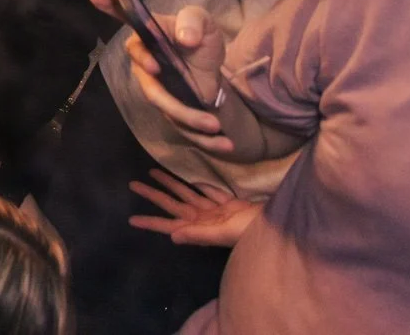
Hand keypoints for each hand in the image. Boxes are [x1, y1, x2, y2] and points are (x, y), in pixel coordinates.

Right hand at [90, 0, 232, 152]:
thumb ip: (194, 22)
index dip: (110, 6)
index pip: (125, 19)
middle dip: (166, 98)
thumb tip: (184, 38)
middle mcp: (145, 63)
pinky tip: (226, 145)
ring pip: (167, 109)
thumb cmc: (201, 41)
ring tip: (215, 126)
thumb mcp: (205, 24)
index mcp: (149, 35)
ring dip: (191, 120)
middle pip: (149, 86)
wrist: (214, 71)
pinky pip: (183, 127)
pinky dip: (205, 139)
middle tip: (191, 103)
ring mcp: (156, 89)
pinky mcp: (171, 111)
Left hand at [128, 169, 260, 247]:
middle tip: (133, 184)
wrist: (279, 225)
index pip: (169, 225)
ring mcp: (215, 211)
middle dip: (154, 195)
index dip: (151, 222)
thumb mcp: (224, 233)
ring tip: (152, 171)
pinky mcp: (228, 204)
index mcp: (200, 228)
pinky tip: (186, 174)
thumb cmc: (251, 232)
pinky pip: (208, 190)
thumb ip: (198, 235)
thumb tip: (172, 237)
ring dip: (171, 184)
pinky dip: (197, 182)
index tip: (130, 219)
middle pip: (173, 205)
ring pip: (187, 194)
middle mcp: (203, 219)